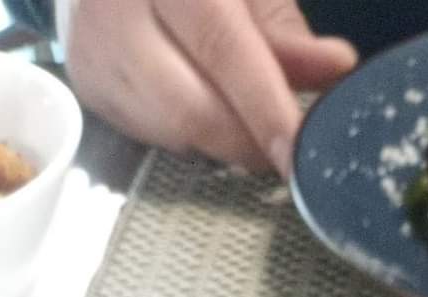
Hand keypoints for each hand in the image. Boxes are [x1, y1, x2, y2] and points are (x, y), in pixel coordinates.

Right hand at [54, 0, 356, 174]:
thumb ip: (283, 30)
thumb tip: (337, 67)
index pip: (220, 46)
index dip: (264, 105)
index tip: (299, 150)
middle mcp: (117, 12)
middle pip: (189, 107)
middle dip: (248, 142)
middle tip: (289, 152)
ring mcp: (95, 53)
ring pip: (172, 131)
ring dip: (223, 142)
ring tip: (251, 122)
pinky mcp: (90, 87)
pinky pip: (153, 136)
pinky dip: (193, 136)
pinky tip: (207, 107)